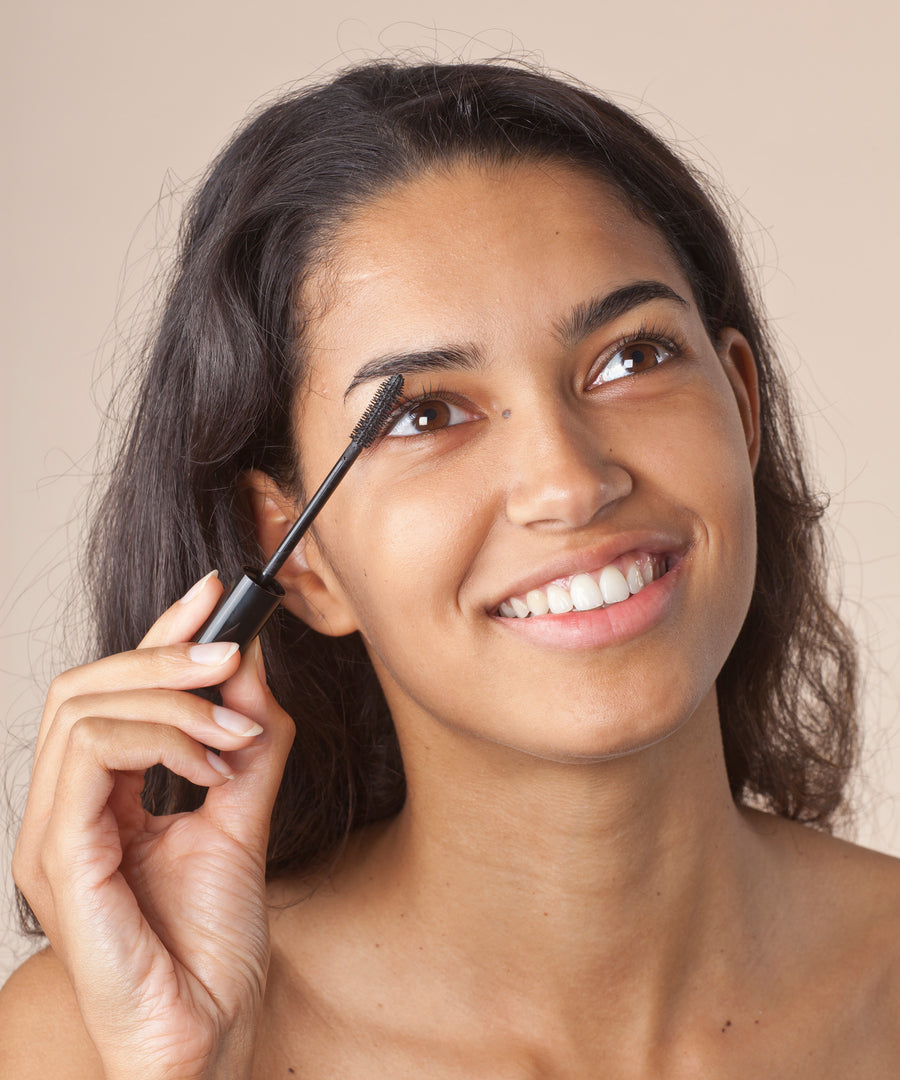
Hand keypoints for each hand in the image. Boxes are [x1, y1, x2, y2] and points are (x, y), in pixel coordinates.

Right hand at [12, 571, 294, 1078]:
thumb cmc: (212, 949)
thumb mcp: (243, 822)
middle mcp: (64, 813)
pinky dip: (160, 740)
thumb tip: (255, 668)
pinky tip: (212, 764)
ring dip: (171, 700)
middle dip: (162, 653)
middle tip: (231, 648)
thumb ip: (248, 747)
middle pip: (84, 687)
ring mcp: (52, 837)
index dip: (160, 636)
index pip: (112, 693)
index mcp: (99, 802)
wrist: (205, 1039)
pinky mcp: (59, 860)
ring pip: (83, 710)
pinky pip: (90, 757)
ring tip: (236, 728)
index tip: (218, 594)